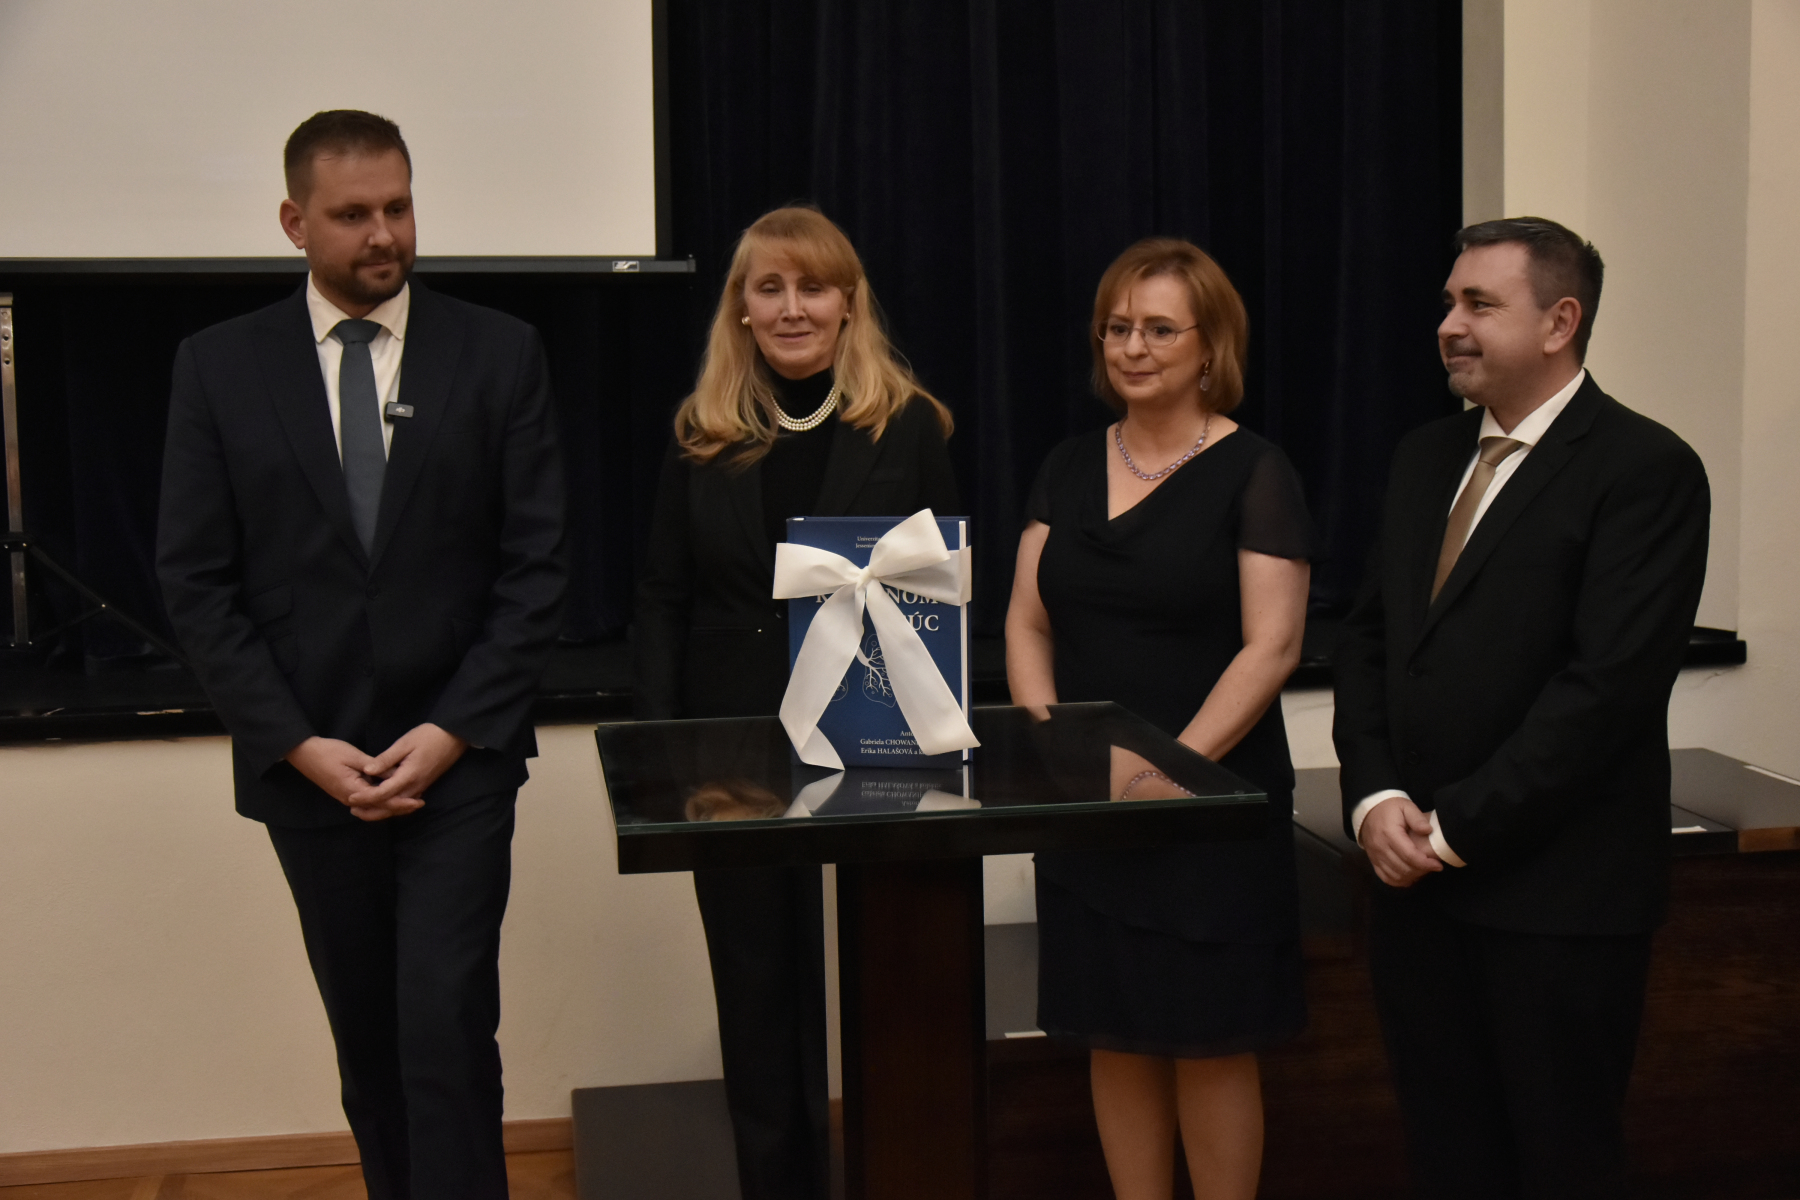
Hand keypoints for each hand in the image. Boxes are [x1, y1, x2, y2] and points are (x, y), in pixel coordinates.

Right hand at [285, 735, 423, 821]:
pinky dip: (380, 803)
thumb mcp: (354, 756)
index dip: (402, 803)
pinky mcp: (346, 793)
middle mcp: (350, 799)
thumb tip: (396, 775)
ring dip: (390, 807)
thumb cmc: (328, 752)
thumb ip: (376, 767)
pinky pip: (367, 803)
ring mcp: (347, 798)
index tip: (418, 801)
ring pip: (373, 809)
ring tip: (409, 802)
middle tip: (419, 803)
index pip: (383, 802)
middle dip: (399, 808)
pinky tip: (391, 796)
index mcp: (353, 791)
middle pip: (379, 810)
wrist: (304, 753)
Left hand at [346, 723, 468, 816]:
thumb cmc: (429, 736)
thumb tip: (367, 771)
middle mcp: (415, 787)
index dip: (365, 797)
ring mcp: (421, 788)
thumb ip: (386, 759)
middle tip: (353, 809)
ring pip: (399, 807)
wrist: (455, 737)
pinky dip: (393, 805)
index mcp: (408, 776)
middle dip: (371, 810)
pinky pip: (405, 802)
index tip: (350, 798)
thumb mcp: (405, 743)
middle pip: (391, 806)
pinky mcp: (423, 785)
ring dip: (381, 810)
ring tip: (364, 808)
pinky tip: (383, 801)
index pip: (383, 793)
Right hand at [1360, 795, 1444, 888]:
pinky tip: (1409, 877)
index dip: (1425, 863)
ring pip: (1395, 876)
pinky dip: (1399, 881)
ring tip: (1423, 871)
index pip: (1409, 855)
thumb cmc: (1390, 808)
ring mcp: (1375, 856)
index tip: (1438, 865)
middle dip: (1421, 871)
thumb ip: (1417, 818)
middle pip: (1403, 868)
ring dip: (1412, 877)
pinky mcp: (1373, 861)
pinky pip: (1385, 877)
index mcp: (1390, 834)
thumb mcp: (1405, 806)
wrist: (1368, 810)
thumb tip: (1428, 830)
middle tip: (1433, 866)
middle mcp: (1381, 847)